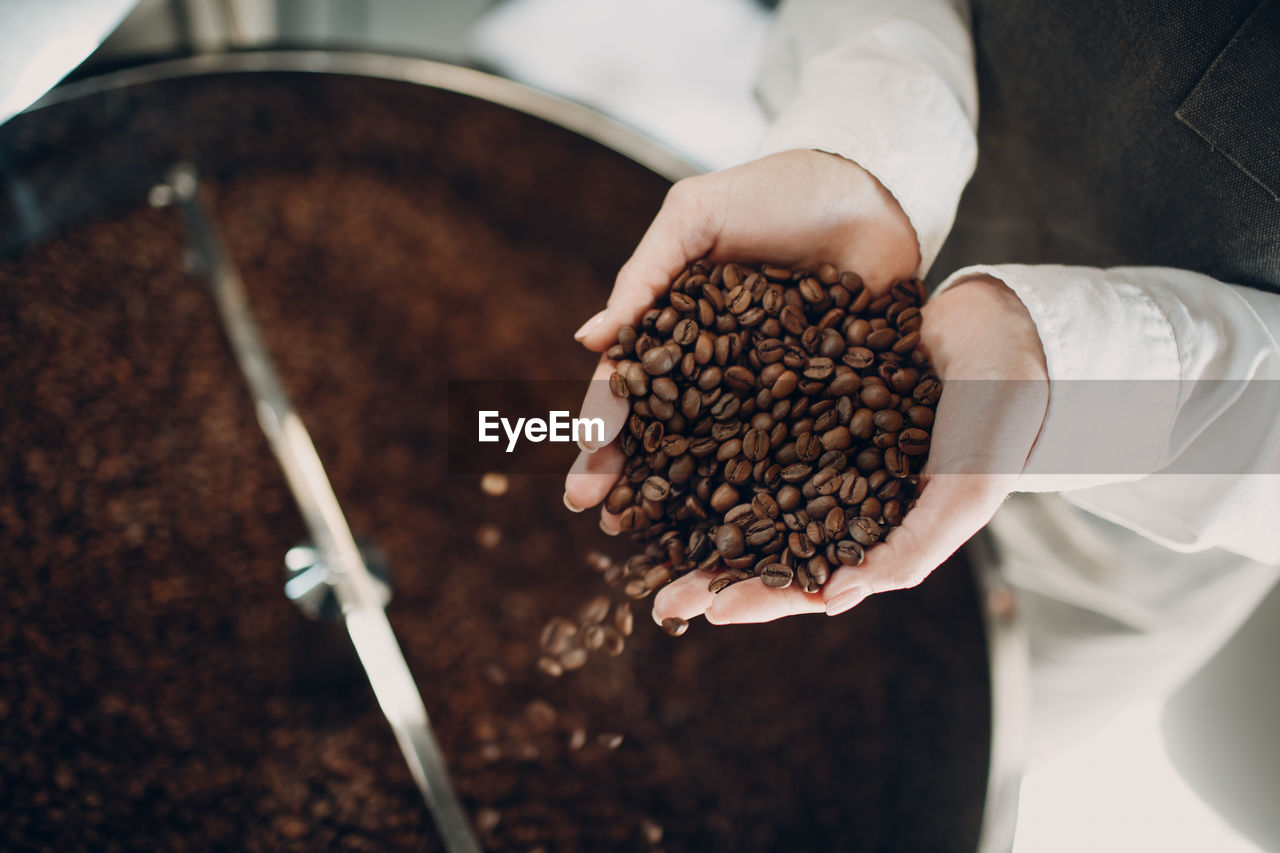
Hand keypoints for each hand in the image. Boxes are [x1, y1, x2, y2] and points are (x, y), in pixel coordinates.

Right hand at [565, 149, 919, 508]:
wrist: (869, 185)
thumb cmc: (771, 191)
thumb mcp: (696, 217)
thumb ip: (645, 275)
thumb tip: (588, 340)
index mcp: (676, 329)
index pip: (630, 390)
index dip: (602, 435)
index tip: (582, 482)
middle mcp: (717, 369)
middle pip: (669, 434)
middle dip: (634, 481)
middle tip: (607, 524)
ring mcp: (771, 389)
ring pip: (726, 453)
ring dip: (693, 497)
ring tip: (664, 540)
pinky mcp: (827, 399)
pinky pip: (798, 448)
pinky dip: (777, 487)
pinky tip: (757, 525)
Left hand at [653, 275, 1048, 623]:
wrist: (1005, 332)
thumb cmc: (995, 424)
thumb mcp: (961, 494)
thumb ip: (907, 552)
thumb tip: (832, 599)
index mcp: (873, 531)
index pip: (808, 579)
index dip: (759, 599)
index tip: (705, 611)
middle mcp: (837, 493)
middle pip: (764, 540)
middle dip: (711, 569)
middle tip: (654, 593)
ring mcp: (818, 444)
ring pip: (745, 485)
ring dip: (696, 508)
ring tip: (643, 525)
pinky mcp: (805, 394)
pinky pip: (748, 420)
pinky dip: (709, 434)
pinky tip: (663, 439)